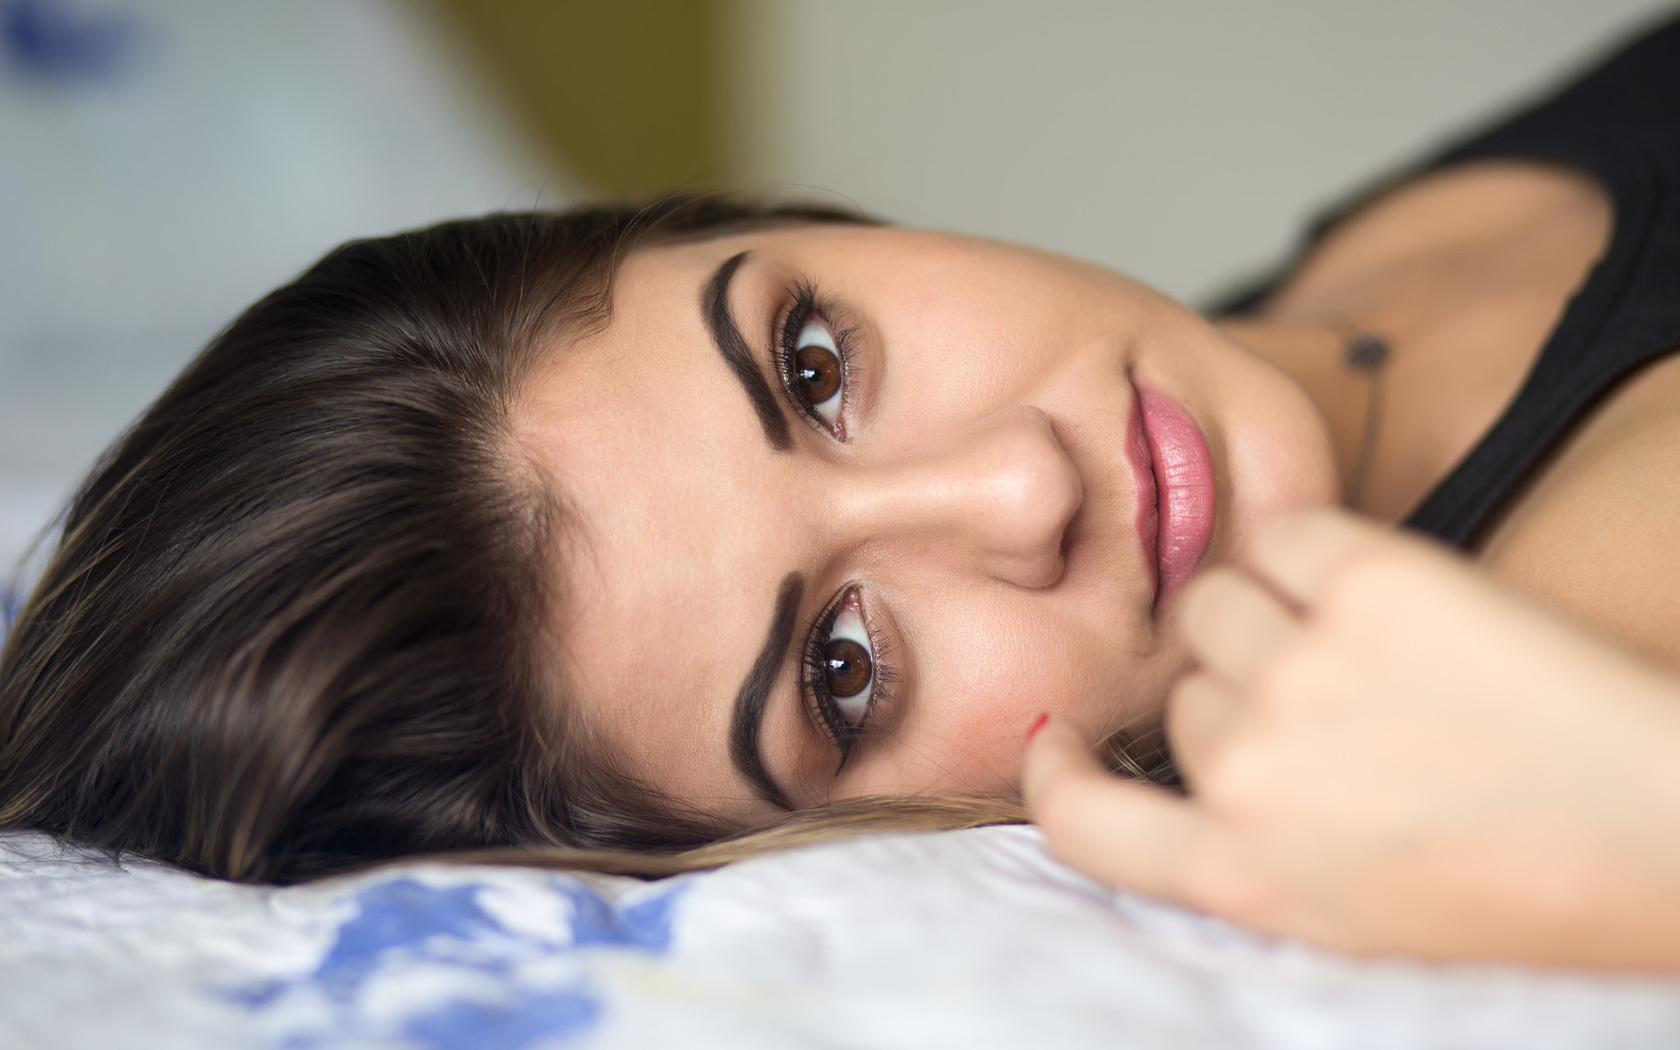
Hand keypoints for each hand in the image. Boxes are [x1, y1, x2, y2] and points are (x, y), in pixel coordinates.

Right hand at [1023, 507, 1679, 968]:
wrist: (1671, 828)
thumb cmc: (1537, 885)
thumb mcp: (1354, 918)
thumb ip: (1251, 852)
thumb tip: (1199, 767)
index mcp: (1248, 876)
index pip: (1084, 823)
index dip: (1056, 775)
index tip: (1058, 744)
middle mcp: (1255, 775)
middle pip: (1181, 694)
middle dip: (1234, 693)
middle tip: (1335, 707)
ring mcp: (1307, 670)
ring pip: (1216, 602)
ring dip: (1263, 611)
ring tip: (1362, 644)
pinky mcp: (1375, 580)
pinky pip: (1286, 533)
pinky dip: (1312, 549)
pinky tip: (1373, 586)